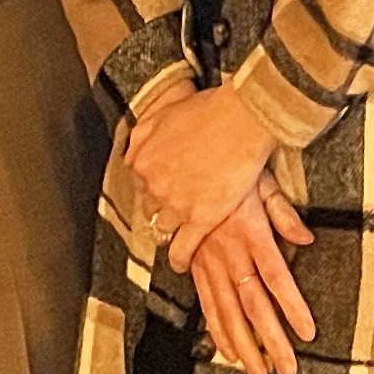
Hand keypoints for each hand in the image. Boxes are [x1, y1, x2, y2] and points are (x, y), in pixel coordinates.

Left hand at [127, 83, 277, 252]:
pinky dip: (179, 258)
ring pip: (163, 227)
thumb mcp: (162, 112)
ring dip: (169, 228)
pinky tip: (180, 263)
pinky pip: (182, 248)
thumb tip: (133, 150)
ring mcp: (176, 205)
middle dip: (160, 205)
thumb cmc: (207, 110)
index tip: (162, 185)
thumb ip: (143, 136)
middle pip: (149, 205)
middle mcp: (153, 185)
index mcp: (141, 160)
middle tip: (174, 203)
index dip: (153, 184)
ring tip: (177, 231)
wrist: (240, 119)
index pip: (138, 182)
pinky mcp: (201, 219)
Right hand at [183, 183, 318, 373]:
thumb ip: (284, 214)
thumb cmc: (229, 169)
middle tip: (287, 370)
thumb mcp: (261, 182)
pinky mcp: (195, 266)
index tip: (308, 333)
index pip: (276, 278)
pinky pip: (206, 304)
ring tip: (259, 373)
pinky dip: (216, 331)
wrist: (183, 161)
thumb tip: (308, 239)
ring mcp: (208, 263)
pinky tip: (228, 353)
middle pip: (252, 305)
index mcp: (250, 233)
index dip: (291, 307)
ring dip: (243, 346)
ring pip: (227, 312)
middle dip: (270, 340)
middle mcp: (228, 254)